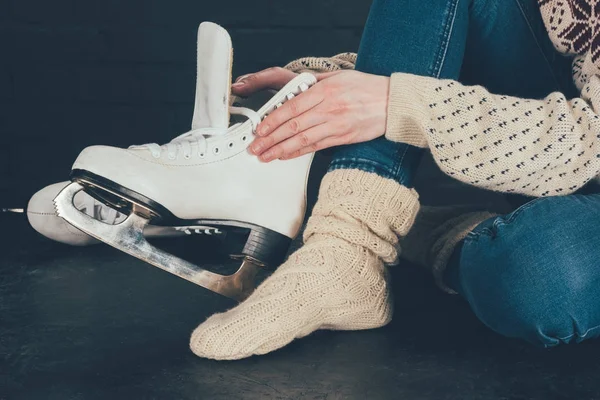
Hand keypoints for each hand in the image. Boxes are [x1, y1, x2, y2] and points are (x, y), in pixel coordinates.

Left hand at [232, 68, 389, 161]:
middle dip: (270, 139)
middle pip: (292, 126)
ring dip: (280, 150)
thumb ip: (314, 83)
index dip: (272, 120)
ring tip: (265, 156)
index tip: (259, 129)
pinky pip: (316, 147)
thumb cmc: (367, 87)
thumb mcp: (339, 76)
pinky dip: (298, 152)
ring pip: (302, 139)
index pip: (291, 107)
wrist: (393, 102)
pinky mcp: (343, 137)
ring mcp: (336, 125)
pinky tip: (285, 156)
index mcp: (324, 90)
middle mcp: (328, 108)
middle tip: (255, 147)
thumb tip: (292, 90)